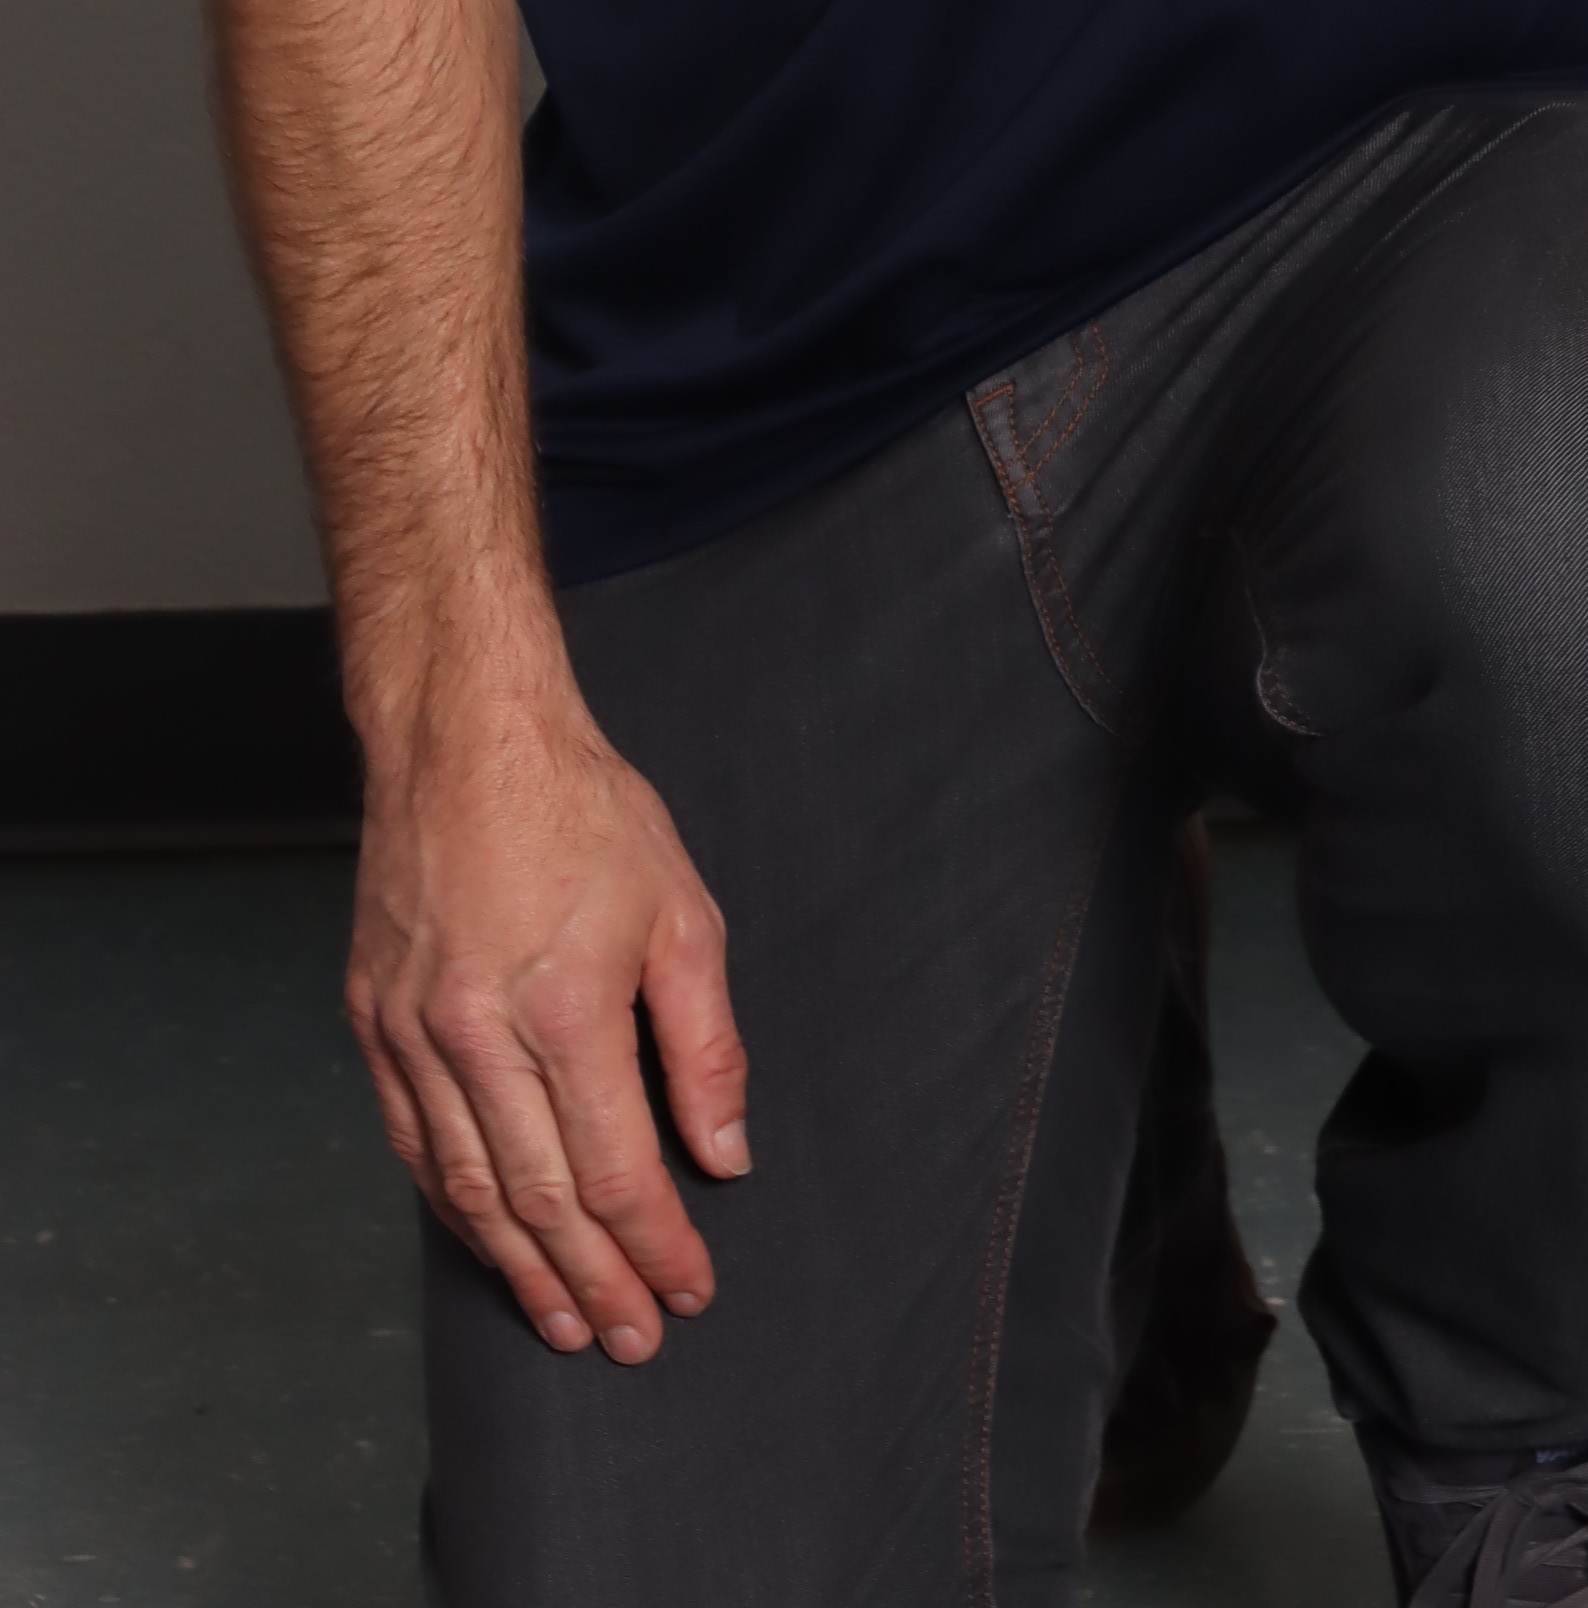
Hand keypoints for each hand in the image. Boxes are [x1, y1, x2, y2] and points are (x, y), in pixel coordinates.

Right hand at [346, 685, 748, 1357]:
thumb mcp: (681, 911)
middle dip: (595, 1280)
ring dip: (519, 1267)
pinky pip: (414, 1143)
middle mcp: (477, 1037)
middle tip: (632, 1339)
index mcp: (565, 1009)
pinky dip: (456, 1206)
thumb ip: (706, 1042)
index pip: (616, 1170)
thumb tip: (725, 1152)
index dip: (656, 1243)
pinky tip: (488, 1240)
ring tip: (566, 1322)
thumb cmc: (583, 812)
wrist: (464, 739)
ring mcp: (413, 1035)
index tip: (689, 1289)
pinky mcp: (372, 1022)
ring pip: (469, 1188)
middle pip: (540, 1200)